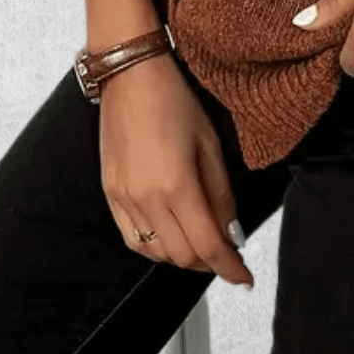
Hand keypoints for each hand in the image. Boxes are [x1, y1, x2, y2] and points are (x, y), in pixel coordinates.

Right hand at [97, 51, 253, 287]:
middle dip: (209, 262)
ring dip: (183, 257)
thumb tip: (231, 232)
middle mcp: (145, 199)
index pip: (208, 245)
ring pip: (156, 254)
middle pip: (182, 256)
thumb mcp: (210, 144)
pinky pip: (132, 239)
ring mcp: (123, 198)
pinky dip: (154, 248)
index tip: (244, 278)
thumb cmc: (174, 99)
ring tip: (201, 244)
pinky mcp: (110, 192)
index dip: (230, 268)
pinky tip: (170, 237)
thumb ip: (221, 194)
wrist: (130, 74)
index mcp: (176, 185)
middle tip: (228, 255)